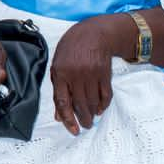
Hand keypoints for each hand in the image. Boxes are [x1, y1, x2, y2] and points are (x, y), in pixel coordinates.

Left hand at [50, 15, 121, 132]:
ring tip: (91, 119)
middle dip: (83, 119)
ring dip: (92, 113)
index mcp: (60, 73)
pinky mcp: (104, 73)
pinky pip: (105, 94)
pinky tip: (100, 108)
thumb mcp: (58, 65)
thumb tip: (58, 115)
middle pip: (79, 104)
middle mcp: (76, 75)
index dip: (67, 118)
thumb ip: (57, 90)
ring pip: (93, 101)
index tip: (72, 130)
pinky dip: (103, 104)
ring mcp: (91, 74)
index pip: (62, 101)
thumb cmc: (71, 50)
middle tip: (84, 126)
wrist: (92, 34)